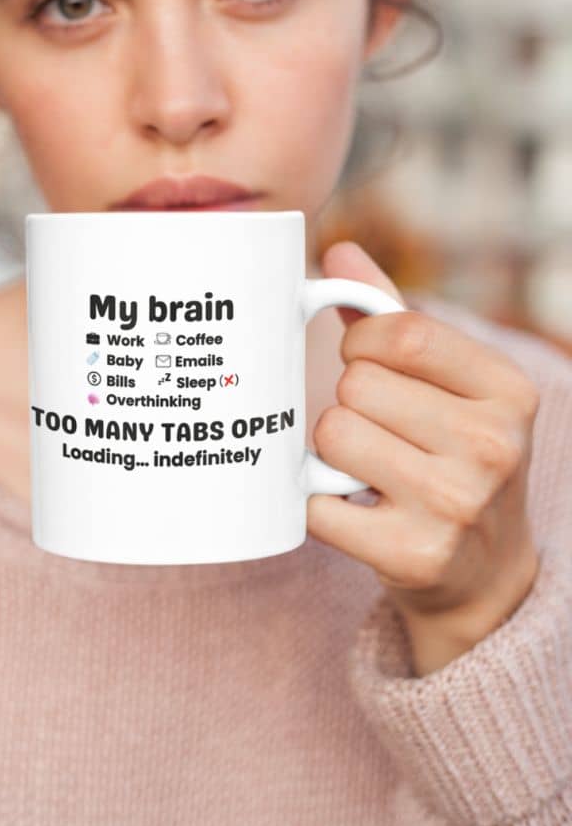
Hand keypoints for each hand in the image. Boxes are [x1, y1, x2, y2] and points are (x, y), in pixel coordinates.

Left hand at [307, 241, 540, 675]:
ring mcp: (456, 504)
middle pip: (356, 385)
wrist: (485, 573)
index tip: (364, 361)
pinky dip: (318, 504)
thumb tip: (339, 252)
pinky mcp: (414, 555)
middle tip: (378, 431)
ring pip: (332, 435)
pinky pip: (317, 503)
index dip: (360, 341)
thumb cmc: (454, 454)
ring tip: (368, 469)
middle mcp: (493, 445)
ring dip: (330, 452)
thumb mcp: (449, 383)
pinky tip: (354, 509)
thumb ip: (392, 315)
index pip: (400, 331)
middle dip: (349, 402)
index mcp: (508, 389)